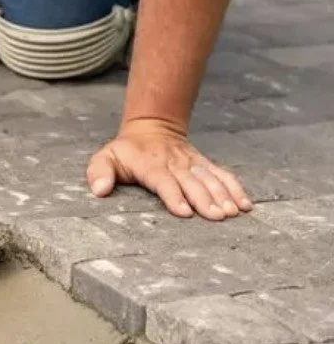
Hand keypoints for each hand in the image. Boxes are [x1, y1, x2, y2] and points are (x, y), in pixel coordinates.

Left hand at [86, 119, 252, 220]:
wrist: (151, 127)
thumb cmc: (125, 151)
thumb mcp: (105, 158)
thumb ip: (99, 172)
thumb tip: (99, 190)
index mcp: (149, 165)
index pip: (162, 181)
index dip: (173, 196)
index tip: (184, 212)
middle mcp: (173, 163)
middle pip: (191, 182)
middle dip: (205, 199)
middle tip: (217, 216)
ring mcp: (191, 163)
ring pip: (209, 178)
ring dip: (223, 195)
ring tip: (233, 212)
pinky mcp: (204, 164)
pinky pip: (222, 174)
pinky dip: (235, 188)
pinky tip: (245, 204)